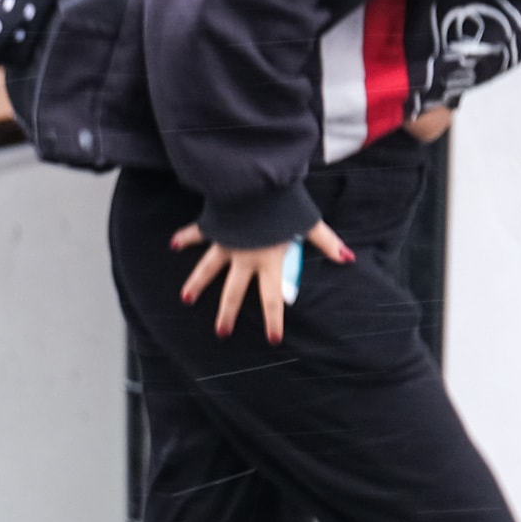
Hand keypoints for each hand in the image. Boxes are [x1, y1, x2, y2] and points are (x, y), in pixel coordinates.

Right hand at [173, 217, 353, 342]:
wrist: (255, 183)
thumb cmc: (283, 204)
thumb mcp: (309, 223)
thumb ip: (327, 242)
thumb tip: (347, 258)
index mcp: (268, 261)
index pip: (271, 298)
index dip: (273, 320)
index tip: (272, 339)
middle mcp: (243, 258)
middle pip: (233, 292)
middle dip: (227, 314)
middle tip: (222, 332)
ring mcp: (225, 243)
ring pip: (207, 269)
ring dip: (196, 284)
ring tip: (185, 298)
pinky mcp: (214, 226)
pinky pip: (196, 234)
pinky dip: (184, 237)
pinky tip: (173, 243)